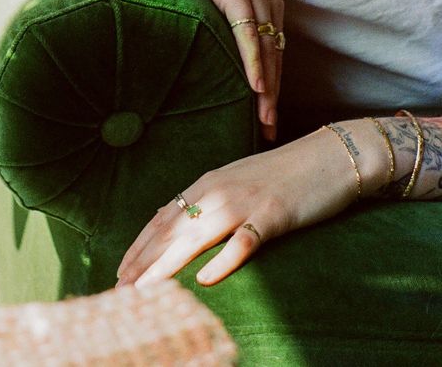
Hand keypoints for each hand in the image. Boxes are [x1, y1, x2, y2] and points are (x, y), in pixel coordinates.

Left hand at [116, 126, 366, 287]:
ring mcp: (246, 202)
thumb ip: (209, 201)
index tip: (120, 271)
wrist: (329, 157)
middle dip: (144, 261)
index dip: (140, 246)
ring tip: (145, 290)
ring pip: (197, 236)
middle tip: (120, 290)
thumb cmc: (283, 174)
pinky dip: (224, 260)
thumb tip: (178, 222)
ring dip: (167, 264)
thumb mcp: (237, 183)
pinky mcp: (273, 215)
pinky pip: (244, 241)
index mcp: (208, 184)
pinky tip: (206, 280)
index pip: (164, 218)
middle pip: (173, 230)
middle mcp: (219, 191)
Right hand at [160, 0, 284, 139]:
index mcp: (266, 1)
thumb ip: (224, 13)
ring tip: (264, 121)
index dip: (274, 85)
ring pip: (267, 52)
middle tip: (269, 131)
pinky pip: (248, 36)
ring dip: (267, 90)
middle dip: (274, 97)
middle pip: (276, 57)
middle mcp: (268, 0)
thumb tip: (213, 41)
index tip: (267, 115)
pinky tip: (255, 87)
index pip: (275, 52)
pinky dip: (254, 63)